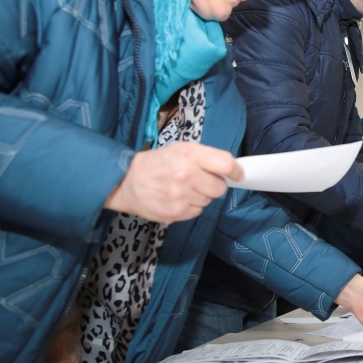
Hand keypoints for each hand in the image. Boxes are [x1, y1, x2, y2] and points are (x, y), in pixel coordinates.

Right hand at [103, 143, 242, 223]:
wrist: (125, 181)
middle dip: (213, 185)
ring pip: (208, 201)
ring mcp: (180, 196)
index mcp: (190, 155)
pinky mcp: (175, 213)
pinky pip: (196, 211)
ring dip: (200, 196)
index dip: (235, 171)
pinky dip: (190, 206)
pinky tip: (176, 198)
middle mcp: (186, 175)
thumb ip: (207, 158)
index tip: (236, 174)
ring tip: (182, 188)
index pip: (226, 164)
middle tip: (199, 180)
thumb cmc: (157, 163)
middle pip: (219, 188)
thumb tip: (232, 171)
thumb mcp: (182, 149)